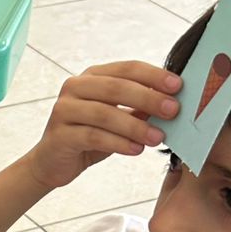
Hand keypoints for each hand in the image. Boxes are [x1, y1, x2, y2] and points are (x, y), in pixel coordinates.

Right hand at [24, 62, 181, 189]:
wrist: (52, 163)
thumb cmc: (88, 137)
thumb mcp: (117, 119)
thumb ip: (138, 109)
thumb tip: (173, 102)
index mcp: (92, 76)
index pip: (127, 68)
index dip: (153, 75)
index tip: (178, 86)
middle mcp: (75, 87)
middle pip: (116, 87)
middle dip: (148, 98)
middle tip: (173, 110)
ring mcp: (64, 109)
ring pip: (105, 113)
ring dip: (135, 126)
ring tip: (158, 138)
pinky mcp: (60, 134)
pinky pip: (93, 137)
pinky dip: (118, 143)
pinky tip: (136, 150)